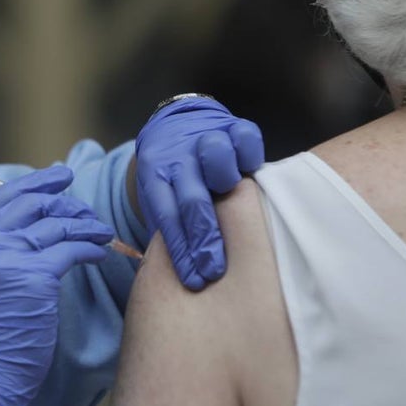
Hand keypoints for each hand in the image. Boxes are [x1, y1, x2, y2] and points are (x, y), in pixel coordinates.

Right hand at [0, 165, 113, 405]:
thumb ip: (1, 248)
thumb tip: (41, 216)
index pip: (3, 196)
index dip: (36, 182)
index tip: (61, 175)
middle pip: (33, 203)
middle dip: (67, 202)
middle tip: (88, 211)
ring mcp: (7, 257)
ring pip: (57, 224)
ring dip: (86, 225)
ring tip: (103, 233)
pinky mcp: (34, 275)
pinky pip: (71, 248)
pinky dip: (90, 248)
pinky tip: (99, 253)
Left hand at [135, 95, 263, 289]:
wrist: (175, 126)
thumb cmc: (172, 175)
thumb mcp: (160, 193)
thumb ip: (171, 222)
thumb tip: (187, 271)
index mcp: (155, 173)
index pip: (167, 216)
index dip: (181, 251)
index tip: (194, 280)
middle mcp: (178, 155)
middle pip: (192, 198)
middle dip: (204, 239)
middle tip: (215, 270)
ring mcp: (205, 137)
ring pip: (216, 157)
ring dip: (225, 184)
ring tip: (237, 209)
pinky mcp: (232, 125)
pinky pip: (245, 138)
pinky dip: (249, 156)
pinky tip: (251, 174)